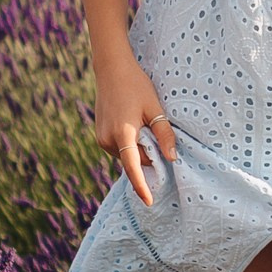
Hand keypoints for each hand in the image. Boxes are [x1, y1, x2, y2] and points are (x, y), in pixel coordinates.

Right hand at [94, 59, 175, 207]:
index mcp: (123, 134)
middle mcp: (108, 140)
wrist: (111, 70)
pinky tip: (134, 124)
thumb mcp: (155, 108)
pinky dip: (130, 144)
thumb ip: (164, 134)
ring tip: (143, 123)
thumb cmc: (136, 86)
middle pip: (134, 161)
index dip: (142, 186)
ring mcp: (101, 139)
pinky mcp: (99, 136)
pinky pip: (119, 148)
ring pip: (127, 155)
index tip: (149, 201)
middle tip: (158, 135)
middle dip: (148, 156)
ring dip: (139, 149)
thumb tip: (172, 158)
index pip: (133, 167)